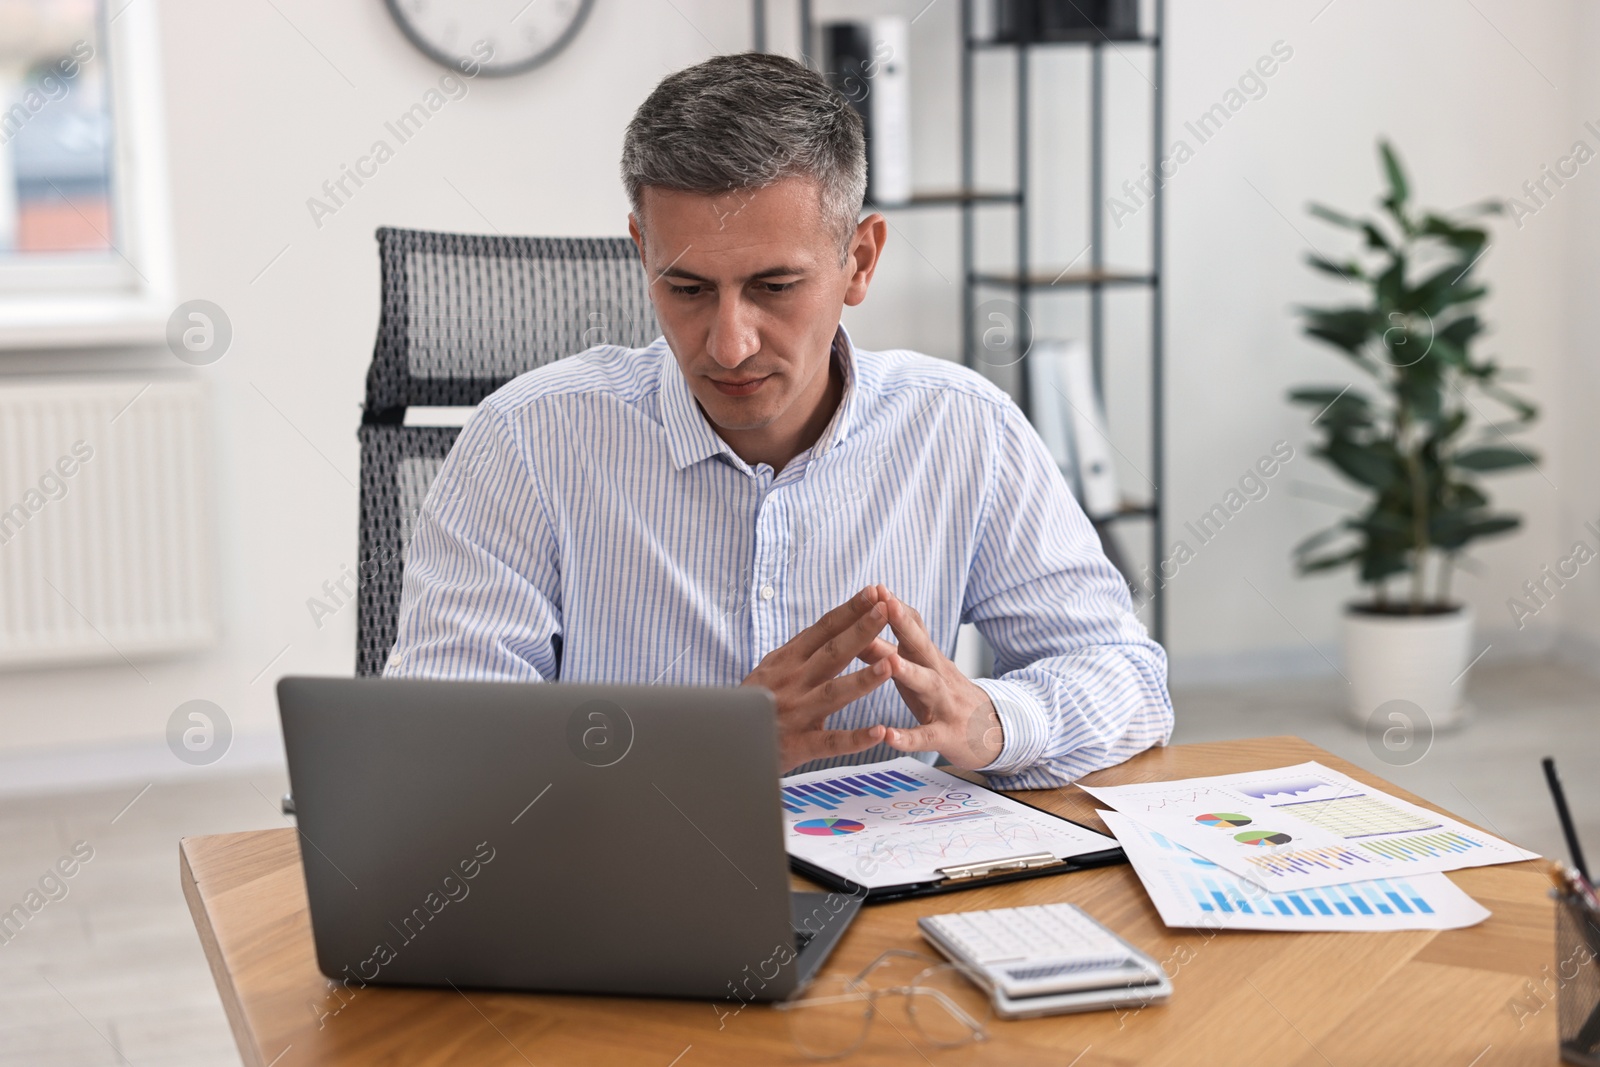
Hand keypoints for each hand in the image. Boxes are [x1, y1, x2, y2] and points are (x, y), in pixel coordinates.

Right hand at [742, 587, 903, 772]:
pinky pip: (831, 741)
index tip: (875, 592)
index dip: (850, 610)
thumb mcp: (772, 669)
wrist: (722, 741)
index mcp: (788, 660)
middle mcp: (792, 682)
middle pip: (832, 652)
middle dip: (861, 630)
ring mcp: (795, 713)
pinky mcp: (798, 745)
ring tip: (891, 665)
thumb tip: (833, 623)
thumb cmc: (754, 703)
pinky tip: (879, 732)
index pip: (824, 629)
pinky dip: (855, 738)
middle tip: (886, 609)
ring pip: (834, 693)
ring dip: (863, 679)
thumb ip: (801, 651)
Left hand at [858, 586, 1003, 769]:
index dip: (895, 606)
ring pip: (928, 685)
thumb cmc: (943, 696)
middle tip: (886, 603)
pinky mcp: (947, 736)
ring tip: (890, 661)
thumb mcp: (918, 671)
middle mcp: (938, 674)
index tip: (875, 586)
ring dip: (909, 672)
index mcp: (927, 658)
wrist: (993, 732)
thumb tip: (853, 631)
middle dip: (904, 624)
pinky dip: (907, 737)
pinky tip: (887, 736)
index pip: (913, 625)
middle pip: (922, 645)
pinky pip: (926, 737)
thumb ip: (885, 652)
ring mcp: (945, 704)